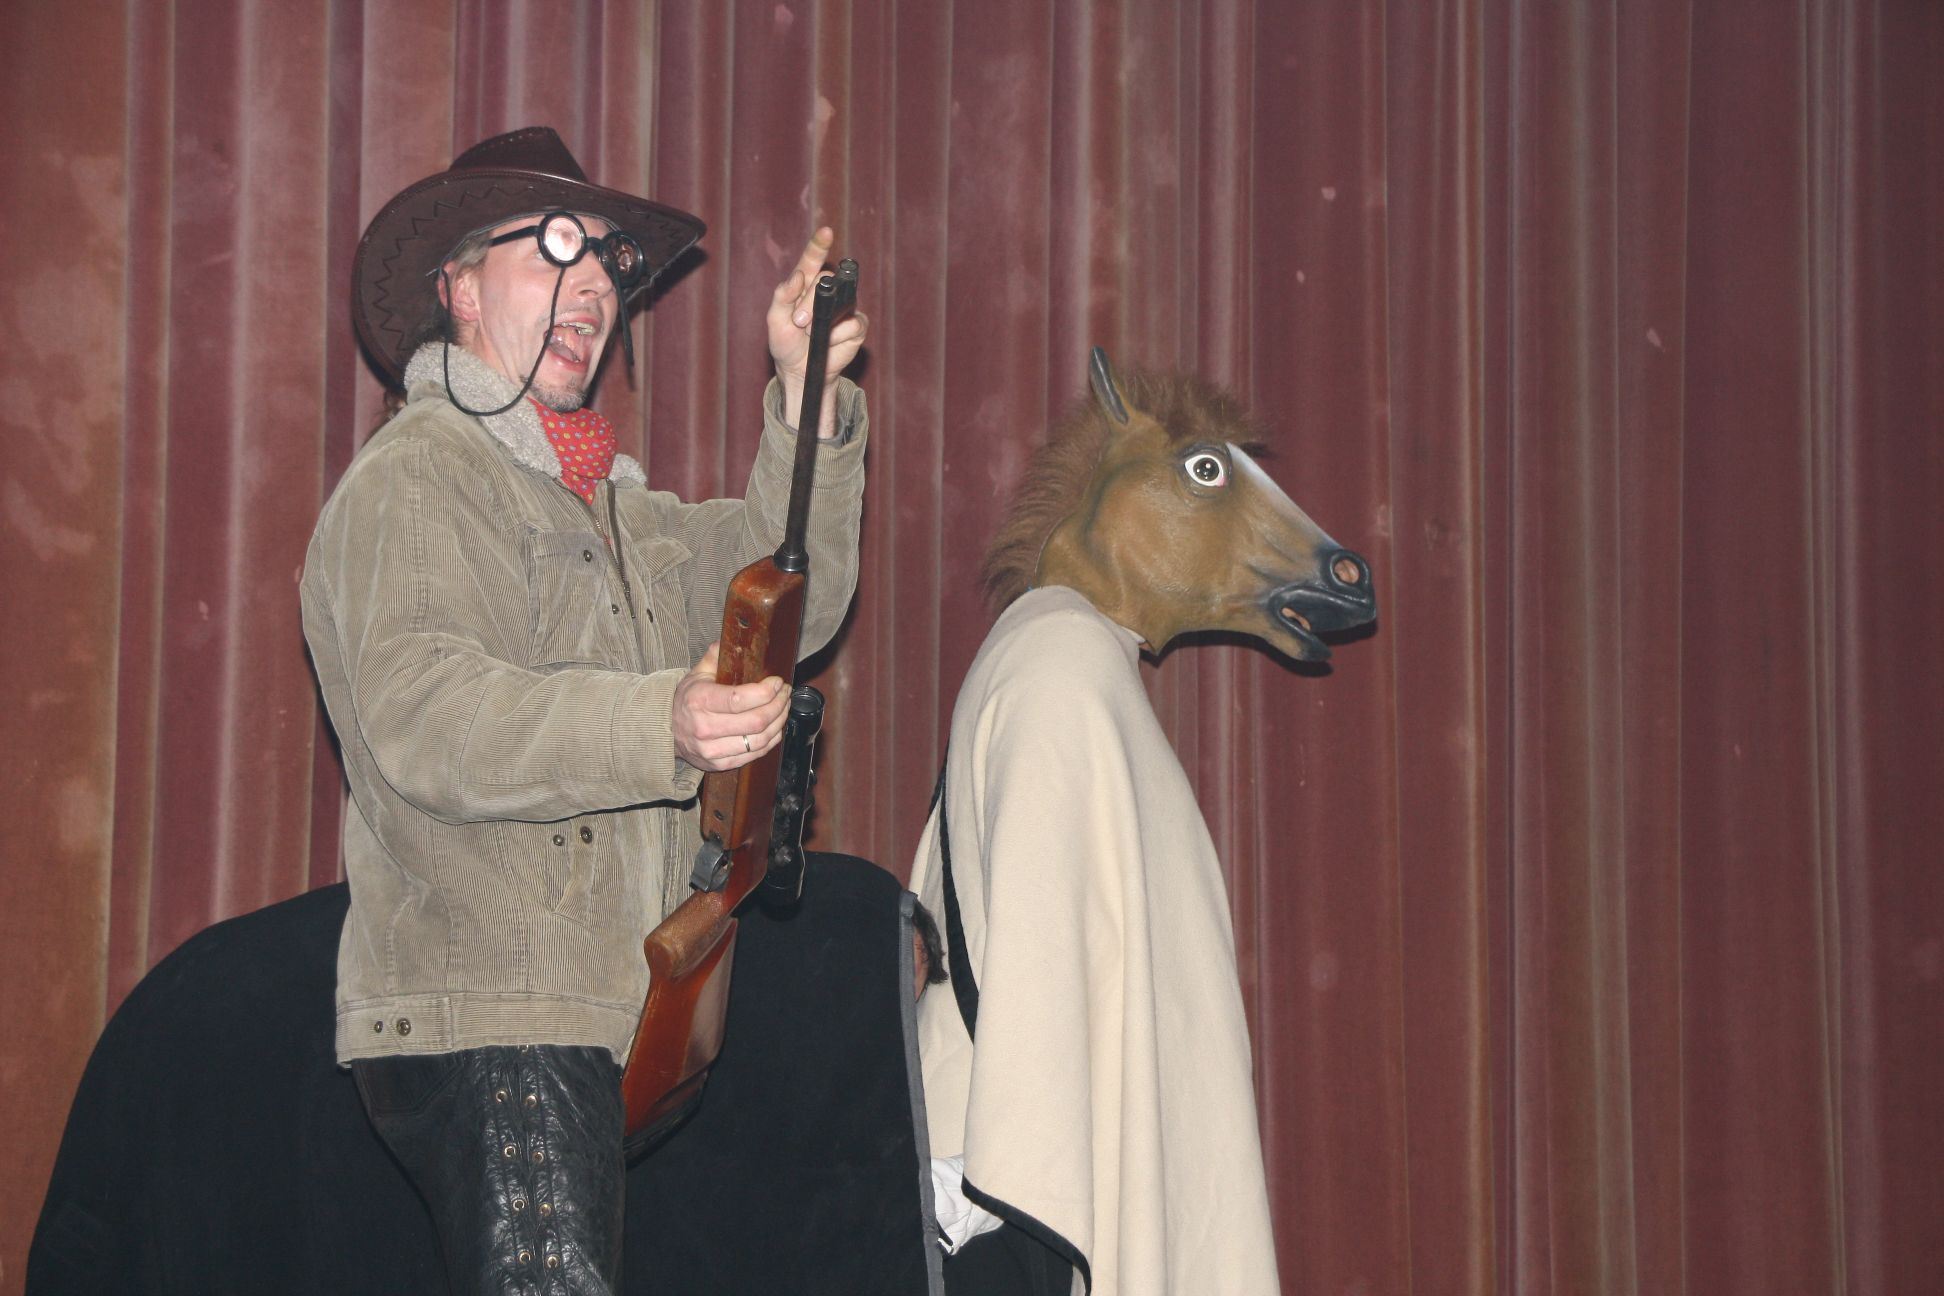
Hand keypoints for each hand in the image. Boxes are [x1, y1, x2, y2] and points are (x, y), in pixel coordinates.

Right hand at [671, 643, 788, 771]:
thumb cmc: (687, 701)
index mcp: (699, 701)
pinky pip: (755, 754)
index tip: (777, 682)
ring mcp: (712, 750)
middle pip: (756, 721)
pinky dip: (772, 739)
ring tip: (784, 707)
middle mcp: (705, 728)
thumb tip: (735, 638)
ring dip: (779, 722)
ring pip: (760, 740)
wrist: (667, 732)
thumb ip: (716, 656)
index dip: (766, 692)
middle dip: (779, 705)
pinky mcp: (720, 764)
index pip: (740, 700)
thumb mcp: (696, 674)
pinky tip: (775, 726)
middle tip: (785, 693)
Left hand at [768, 227, 868, 436]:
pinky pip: (851, 323)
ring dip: (822, 320)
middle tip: (800, 323)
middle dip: (809, 302)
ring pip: (839, 301)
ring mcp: (844, 308)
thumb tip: (798, 276)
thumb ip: (782, 296)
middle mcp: (827, 292)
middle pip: (825, 280)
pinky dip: (837, 335)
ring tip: (810, 335)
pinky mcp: (856, 326)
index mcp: (805, 285)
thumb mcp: (776, 320)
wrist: (800, 371)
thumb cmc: (786, 343)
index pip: (812, 260)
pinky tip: (828, 343)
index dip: (819, 245)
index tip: (826, 232)